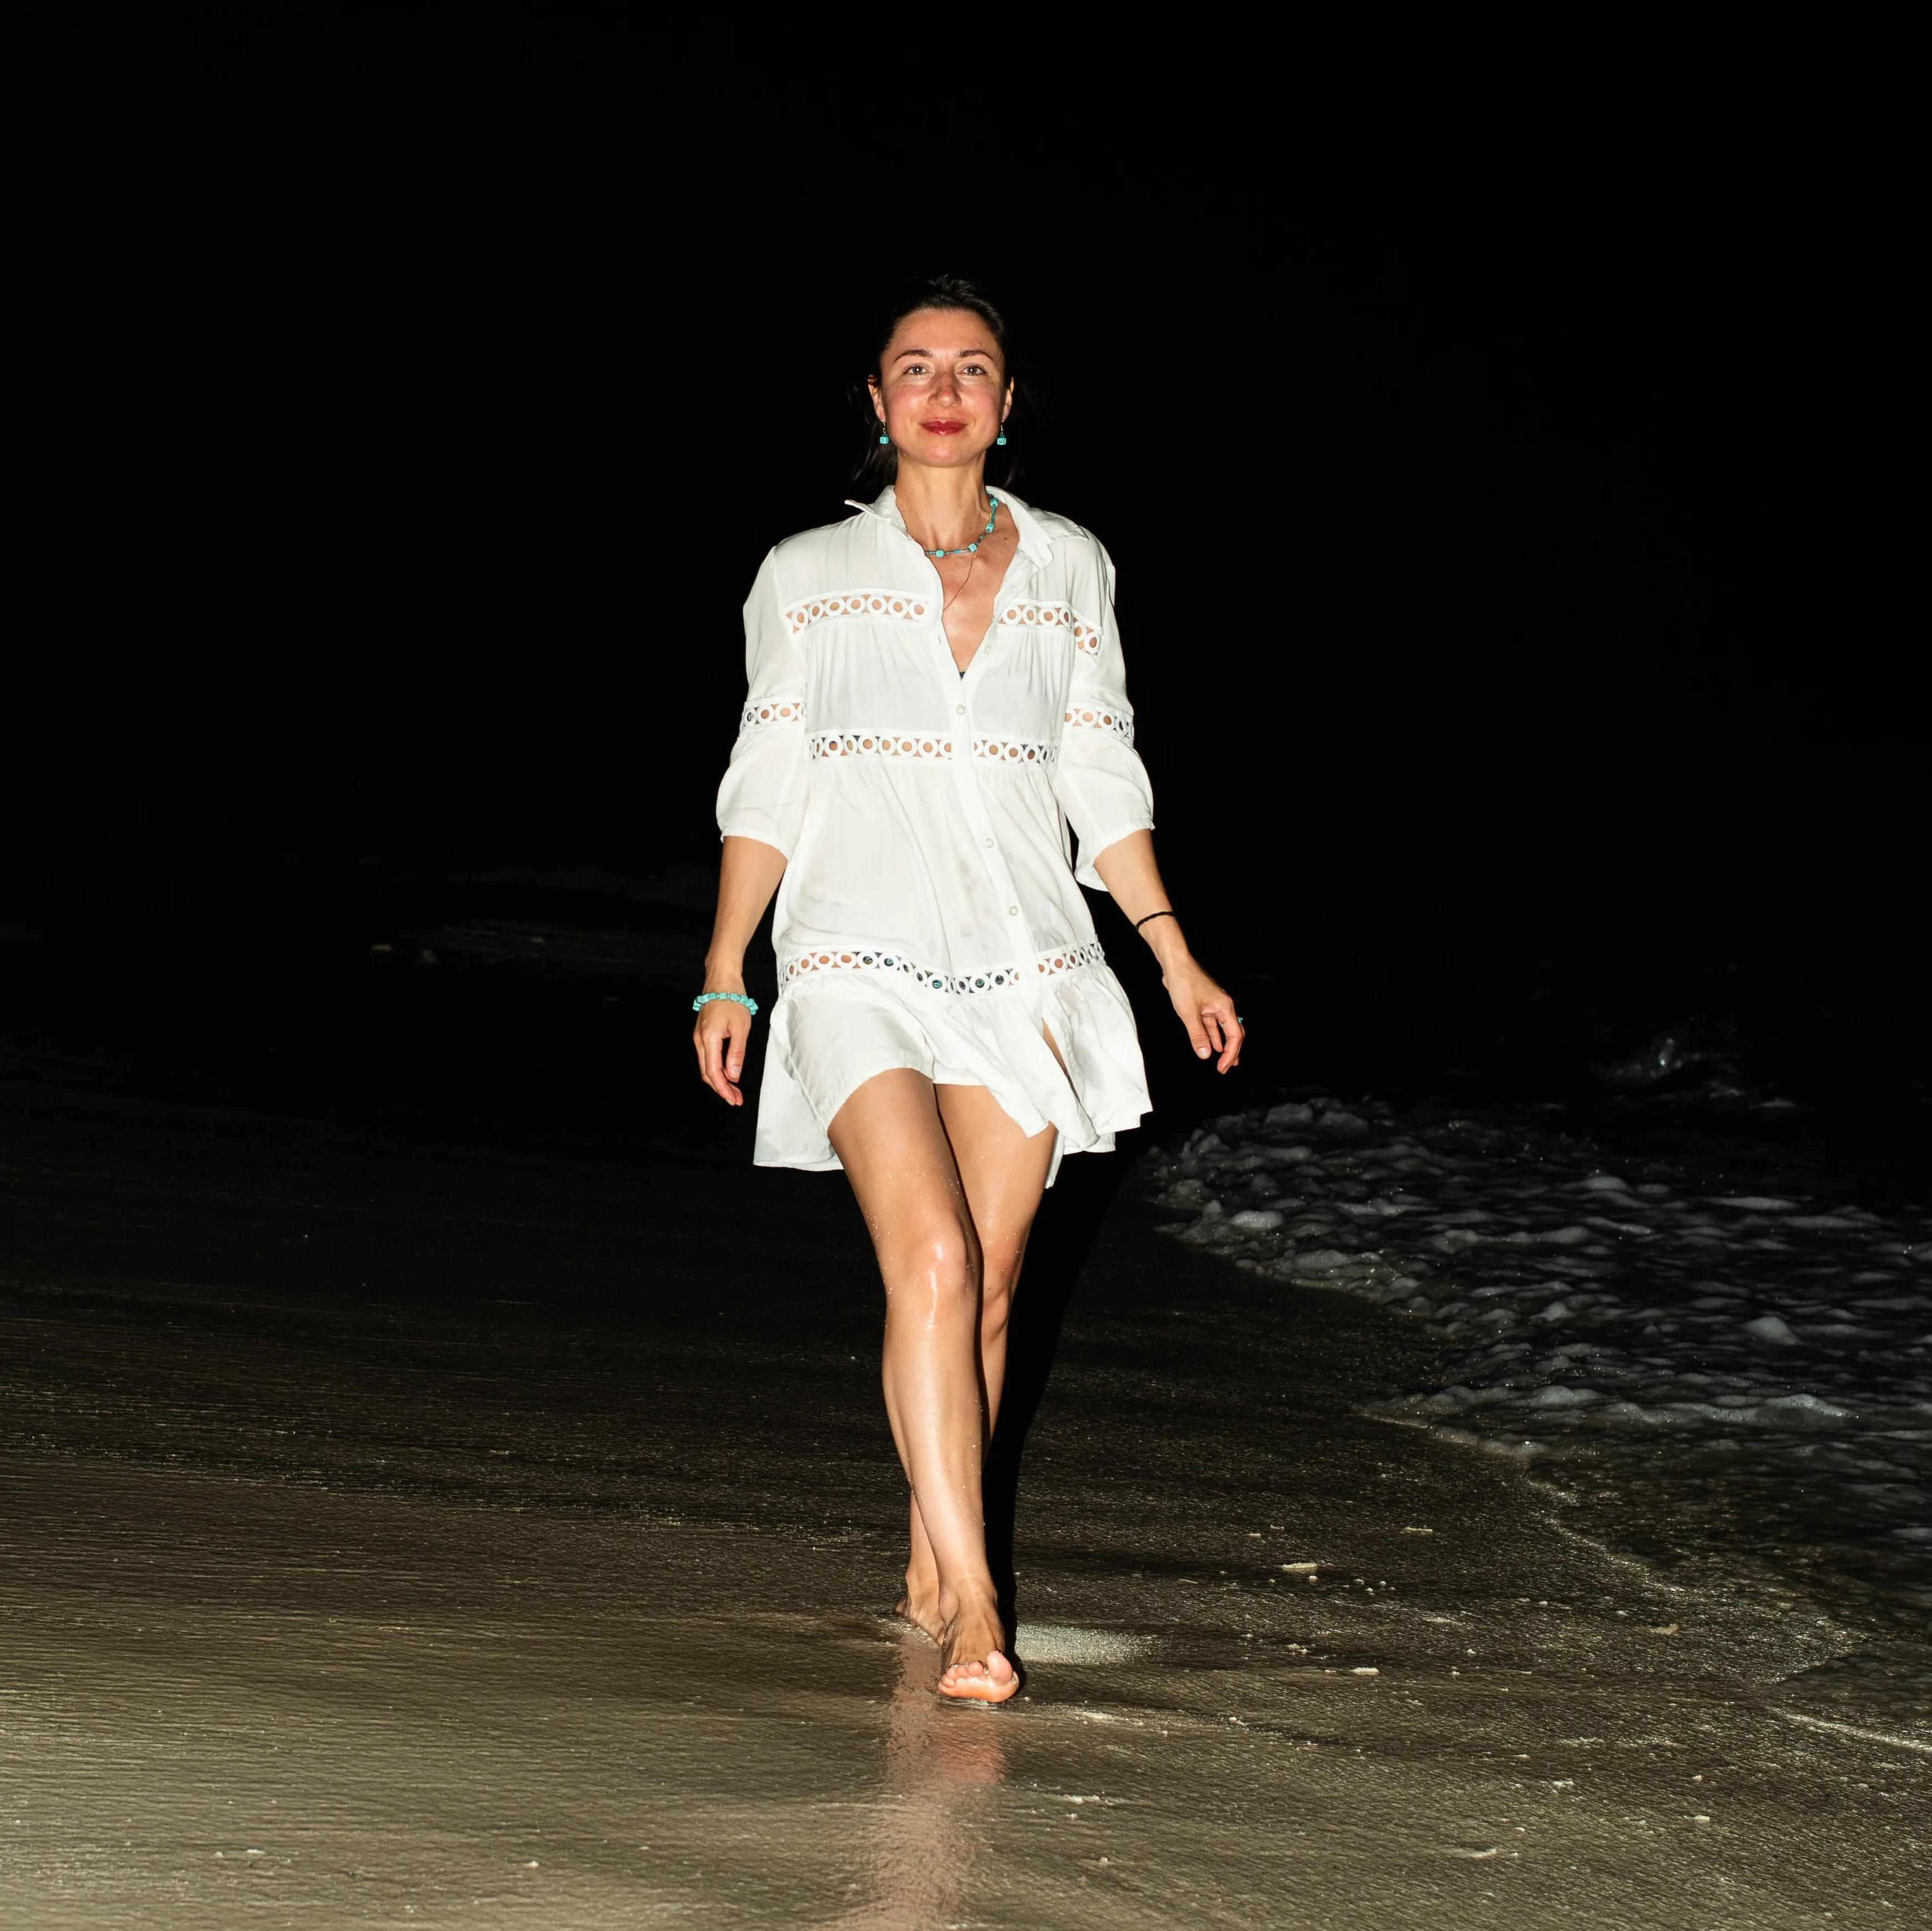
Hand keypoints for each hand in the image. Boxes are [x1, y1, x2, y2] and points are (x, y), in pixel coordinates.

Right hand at [693, 994, 754, 1104]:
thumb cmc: (733, 998)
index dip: (723, 1089)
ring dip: (719, 1080)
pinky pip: (707, 1057)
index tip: (734, 1099)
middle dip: (721, 1089)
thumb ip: (736, 1053)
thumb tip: (733, 1075)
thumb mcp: (741, 1028)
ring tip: (734, 1090)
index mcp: (708, 1039)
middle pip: (707, 1073)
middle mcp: (699, 1040)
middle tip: (736, 1099)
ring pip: (706, 1066)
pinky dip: (716, 1068)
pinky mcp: (701, 1033)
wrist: (721, 979)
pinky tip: (727, 1073)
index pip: (714, 1072)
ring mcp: (698, 1036)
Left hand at [1162, 955, 1243, 1072]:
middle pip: (1233, 1033)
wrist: (1175, 963)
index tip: (1222, 1067)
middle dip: (1231, 1052)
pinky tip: (1211, 1045)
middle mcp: (1223, 1006)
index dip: (1230, 1054)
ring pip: (1221, 1029)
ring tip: (1223, 1060)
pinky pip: (1211, 1024)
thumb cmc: (1184, 983)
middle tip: (1226, 1068)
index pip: (1235, 1036)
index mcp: (1225, 1007)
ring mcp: (1214, 1005)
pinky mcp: (1204, 1004)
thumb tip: (1205, 1054)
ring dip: (1222, 1045)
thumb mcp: (1189, 1013)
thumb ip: (1198, 1035)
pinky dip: (1212, 1035)